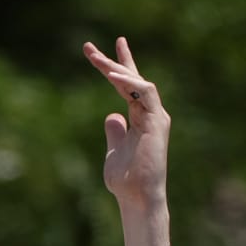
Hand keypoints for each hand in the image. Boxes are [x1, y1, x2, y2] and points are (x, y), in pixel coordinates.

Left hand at [84, 38, 169, 205]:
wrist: (138, 198)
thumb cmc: (126, 180)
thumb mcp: (114, 151)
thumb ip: (114, 132)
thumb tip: (111, 116)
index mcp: (139, 117)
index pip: (126, 85)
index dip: (113, 66)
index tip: (95, 52)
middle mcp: (150, 113)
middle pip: (130, 78)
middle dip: (111, 60)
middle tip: (87, 47)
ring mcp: (156, 116)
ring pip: (137, 81)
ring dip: (117, 68)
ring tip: (95, 59)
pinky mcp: (158, 121)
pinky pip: (145, 92)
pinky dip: (129, 82)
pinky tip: (111, 75)